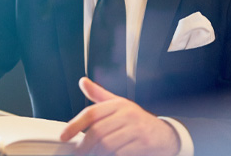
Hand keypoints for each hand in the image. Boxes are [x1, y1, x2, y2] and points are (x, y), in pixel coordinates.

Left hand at [60, 77, 180, 155]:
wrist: (166, 135)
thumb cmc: (139, 121)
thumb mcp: (120, 105)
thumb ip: (99, 95)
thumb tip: (83, 82)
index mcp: (119, 104)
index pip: (91, 113)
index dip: (74, 125)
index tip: (64, 136)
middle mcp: (128, 114)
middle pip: (98, 132)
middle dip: (85, 146)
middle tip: (78, 152)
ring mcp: (137, 129)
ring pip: (108, 145)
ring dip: (97, 153)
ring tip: (93, 155)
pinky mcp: (144, 143)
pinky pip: (121, 153)